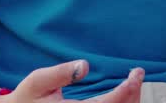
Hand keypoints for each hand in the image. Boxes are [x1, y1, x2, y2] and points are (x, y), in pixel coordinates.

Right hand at [3, 60, 142, 101]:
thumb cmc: (27, 97)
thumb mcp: (37, 81)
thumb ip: (60, 73)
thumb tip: (84, 65)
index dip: (125, 90)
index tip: (136, 74)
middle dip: (132, 94)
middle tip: (137, 74)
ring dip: (130, 101)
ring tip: (133, 82)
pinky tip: (125, 93)